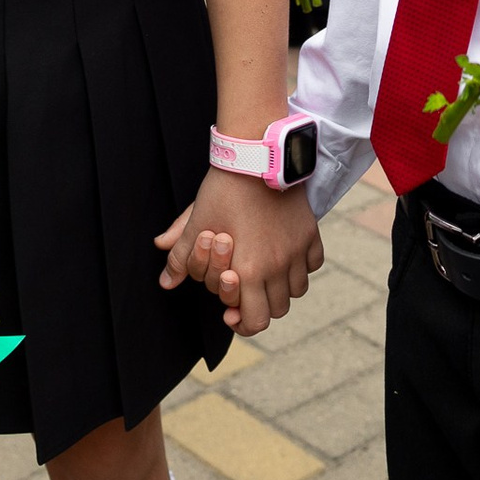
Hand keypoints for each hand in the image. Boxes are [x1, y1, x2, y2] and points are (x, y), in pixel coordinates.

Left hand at [155, 170, 322, 335]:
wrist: (256, 155)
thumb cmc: (223, 190)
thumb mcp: (197, 223)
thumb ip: (181, 258)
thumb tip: (165, 282)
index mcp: (250, 271)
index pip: (256, 321)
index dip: (243, 324)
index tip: (232, 314)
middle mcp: (278, 266)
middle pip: (278, 310)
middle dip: (260, 307)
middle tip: (246, 294)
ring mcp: (298, 250)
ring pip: (297, 290)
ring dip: (281, 289)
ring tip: (265, 274)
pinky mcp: (310, 233)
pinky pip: (313, 263)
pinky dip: (301, 267)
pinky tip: (286, 256)